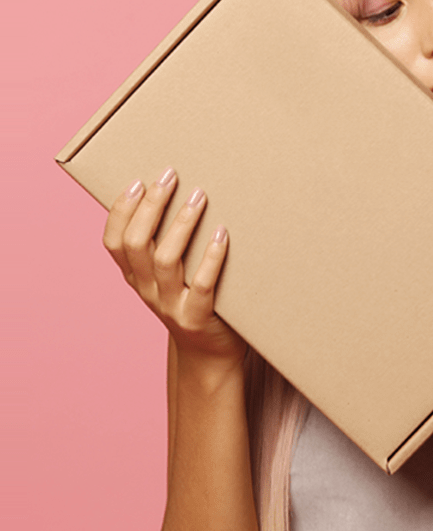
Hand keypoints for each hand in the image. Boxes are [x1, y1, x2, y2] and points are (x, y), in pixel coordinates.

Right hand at [102, 167, 246, 365]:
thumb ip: (168, 244)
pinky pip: (202, 286)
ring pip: (166, 260)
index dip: (121, 211)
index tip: (137, 181)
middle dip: (151, 206)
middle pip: (138, 244)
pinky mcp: (196, 318)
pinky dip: (211, 258)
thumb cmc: (193, 299)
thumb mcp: (171, 275)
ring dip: (181, 224)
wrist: (208, 354)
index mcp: (134, 277)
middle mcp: (146, 290)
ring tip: (198, 196)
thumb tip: (178, 193)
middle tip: (170, 176)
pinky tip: (221, 234)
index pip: (114, 242)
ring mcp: (169, 306)